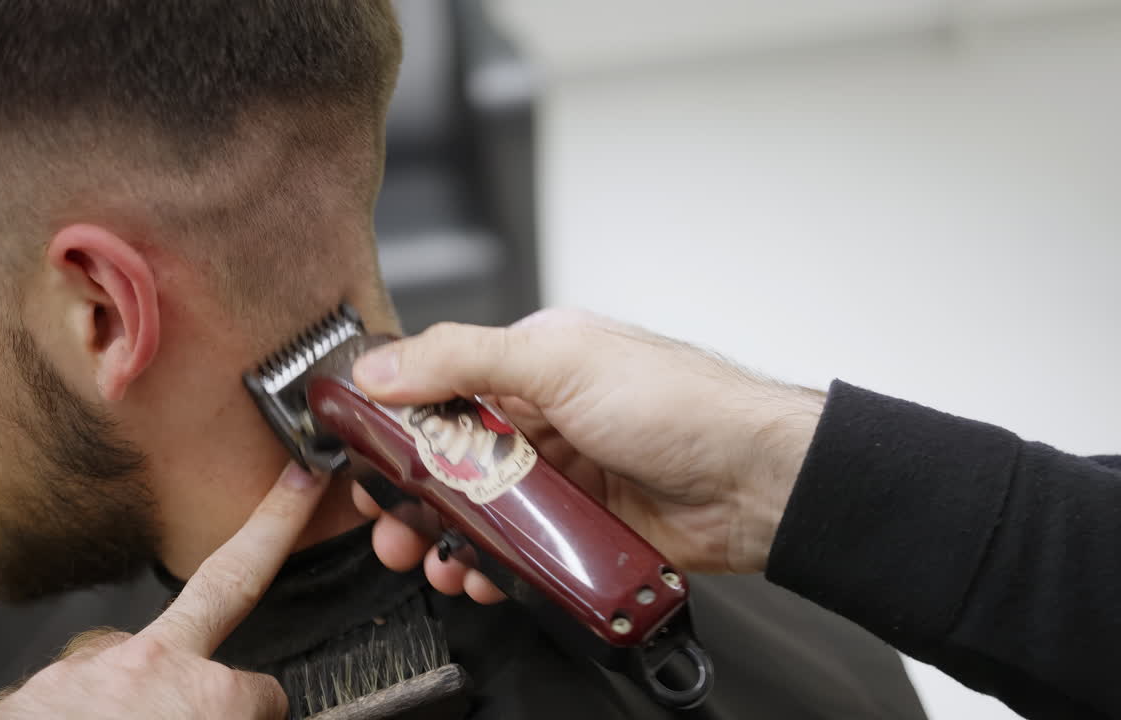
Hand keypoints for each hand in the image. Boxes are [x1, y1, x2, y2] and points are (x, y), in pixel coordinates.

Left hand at [0, 462, 329, 719]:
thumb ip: (233, 711)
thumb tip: (252, 702)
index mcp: (209, 700)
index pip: (266, 692)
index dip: (265, 711)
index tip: (264, 716)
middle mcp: (151, 668)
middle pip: (227, 584)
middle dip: (270, 527)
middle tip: (296, 485)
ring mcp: (84, 673)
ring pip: (125, 664)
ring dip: (132, 690)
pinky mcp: (25, 694)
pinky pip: (65, 697)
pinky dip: (74, 718)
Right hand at [350, 309, 824, 602]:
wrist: (759, 481)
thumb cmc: (682, 403)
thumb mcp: (562, 361)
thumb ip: (464, 359)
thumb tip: (382, 367)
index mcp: (537, 365)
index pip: (444, 389)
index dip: (397, 426)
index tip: (362, 457)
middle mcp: (547, 419)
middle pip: (455, 460)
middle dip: (412, 496)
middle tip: (384, 525)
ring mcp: (566, 477)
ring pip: (484, 512)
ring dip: (447, 539)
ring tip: (425, 560)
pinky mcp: (585, 529)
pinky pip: (524, 552)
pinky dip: (494, 568)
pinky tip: (478, 578)